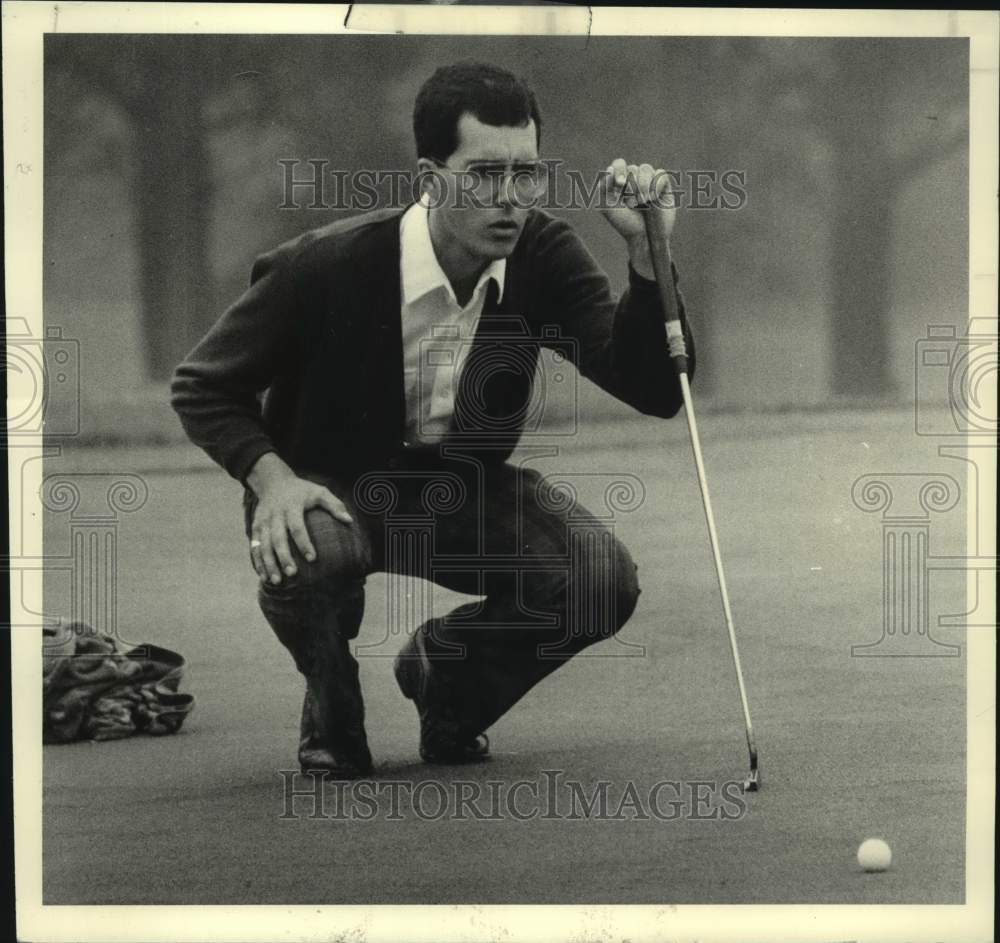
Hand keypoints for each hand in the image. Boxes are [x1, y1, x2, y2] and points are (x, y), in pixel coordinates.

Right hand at [247, 454, 352, 584]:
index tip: (312, 559)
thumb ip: (334, 505)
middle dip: (283, 557)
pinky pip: (254, 546)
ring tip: (276, 581)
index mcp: (291, 506)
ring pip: (263, 545)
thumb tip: (350, 521)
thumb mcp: (319, 491)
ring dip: (268, 563)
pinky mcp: (255, 527)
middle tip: (292, 574)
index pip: (297, 527)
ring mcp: (263, 521)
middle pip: (277, 538)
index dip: (304, 543)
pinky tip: (264, 576)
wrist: (273, 482)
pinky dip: (258, 562)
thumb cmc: (302, 491)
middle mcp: (275, 515)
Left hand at [600, 159, 675, 278]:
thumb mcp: (607, 207)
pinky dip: (655, 185)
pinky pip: (660, 175)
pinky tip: (653, 199)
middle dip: (630, 186)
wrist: (645, 237)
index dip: (620, 170)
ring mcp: (649, 181)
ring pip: (646, 168)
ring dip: (642, 185)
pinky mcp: (663, 186)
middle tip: (631, 203)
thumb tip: (610, 168)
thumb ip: (603, 188)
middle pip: (633, 168)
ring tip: (642, 202)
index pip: (619, 164)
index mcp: (620, 182)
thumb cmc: (625, 223)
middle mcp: (634, 179)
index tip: (619, 183)